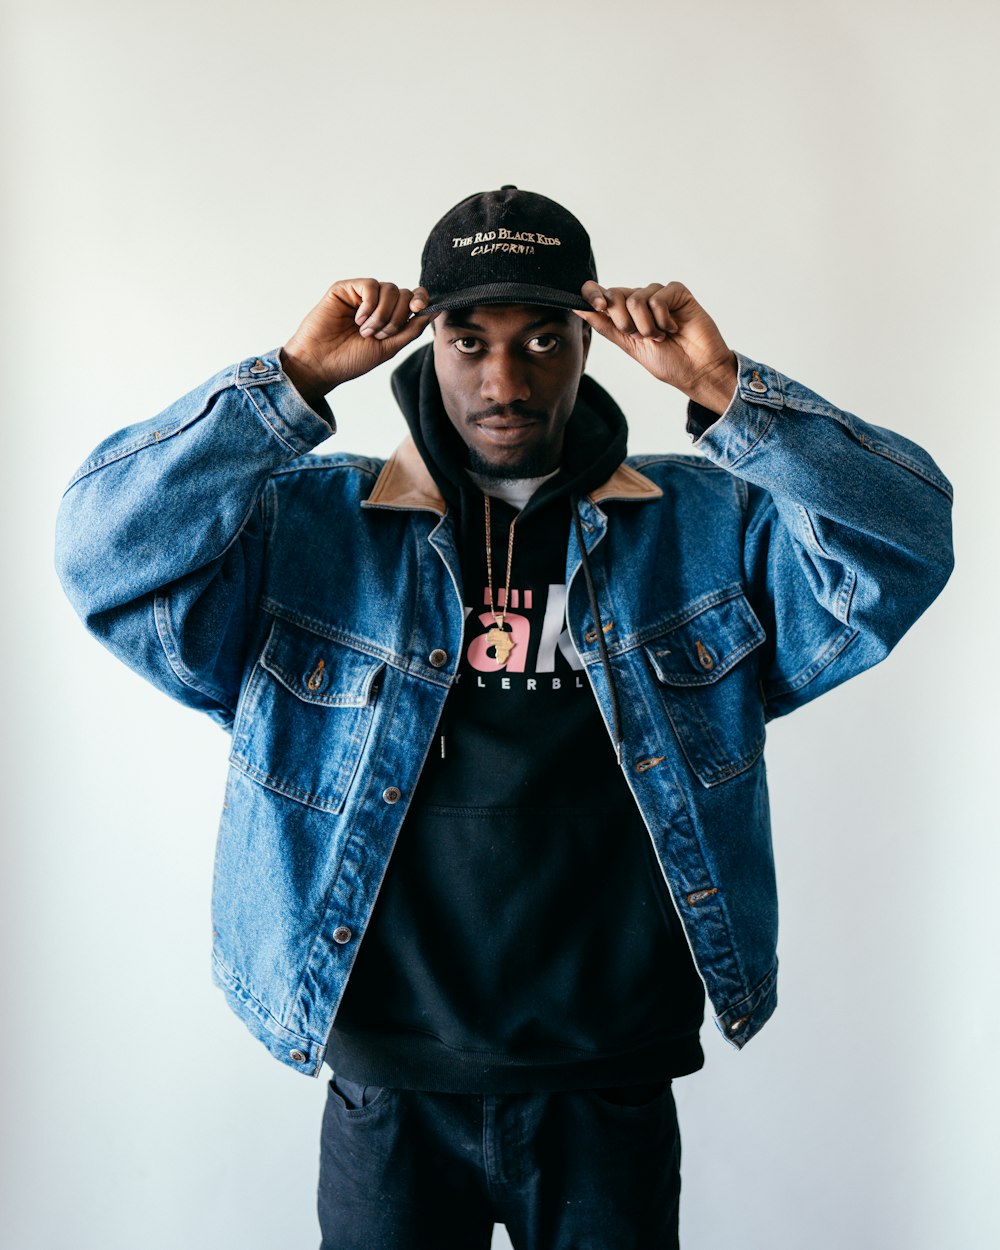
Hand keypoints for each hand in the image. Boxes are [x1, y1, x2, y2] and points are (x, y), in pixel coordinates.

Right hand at [281, 280, 434, 405]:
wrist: (321, 364)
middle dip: (397, 317)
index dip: (421, 300)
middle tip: (380, 335)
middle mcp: (376, 304)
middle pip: (404, 294)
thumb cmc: (351, 360)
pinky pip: (370, 285)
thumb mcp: (389, 348)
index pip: (413, 298)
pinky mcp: (345, 289)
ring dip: (382, 315)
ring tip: (366, 331)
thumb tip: (435, 311)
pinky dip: (369, 305)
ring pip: (390, 289)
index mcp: (389, 318)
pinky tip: (359, 319)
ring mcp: (361, 296)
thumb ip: (411, 329)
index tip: (419, 310)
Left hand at [575, 281, 737, 414]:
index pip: (601, 293)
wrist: (696, 370)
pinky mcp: (677, 292)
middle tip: (642, 337)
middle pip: (615, 294)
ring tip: (661, 336)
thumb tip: (578, 309)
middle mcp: (640, 300)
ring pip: (636, 298)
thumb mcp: (629, 345)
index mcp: (625, 313)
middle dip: (624, 321)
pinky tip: (674, 327)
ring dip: (647, 325)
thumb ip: (606, 326)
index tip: (596, 306)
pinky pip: (658, 297)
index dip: (592, 294)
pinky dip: (663, 318)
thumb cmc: (667, 361)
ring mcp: (659, 295)